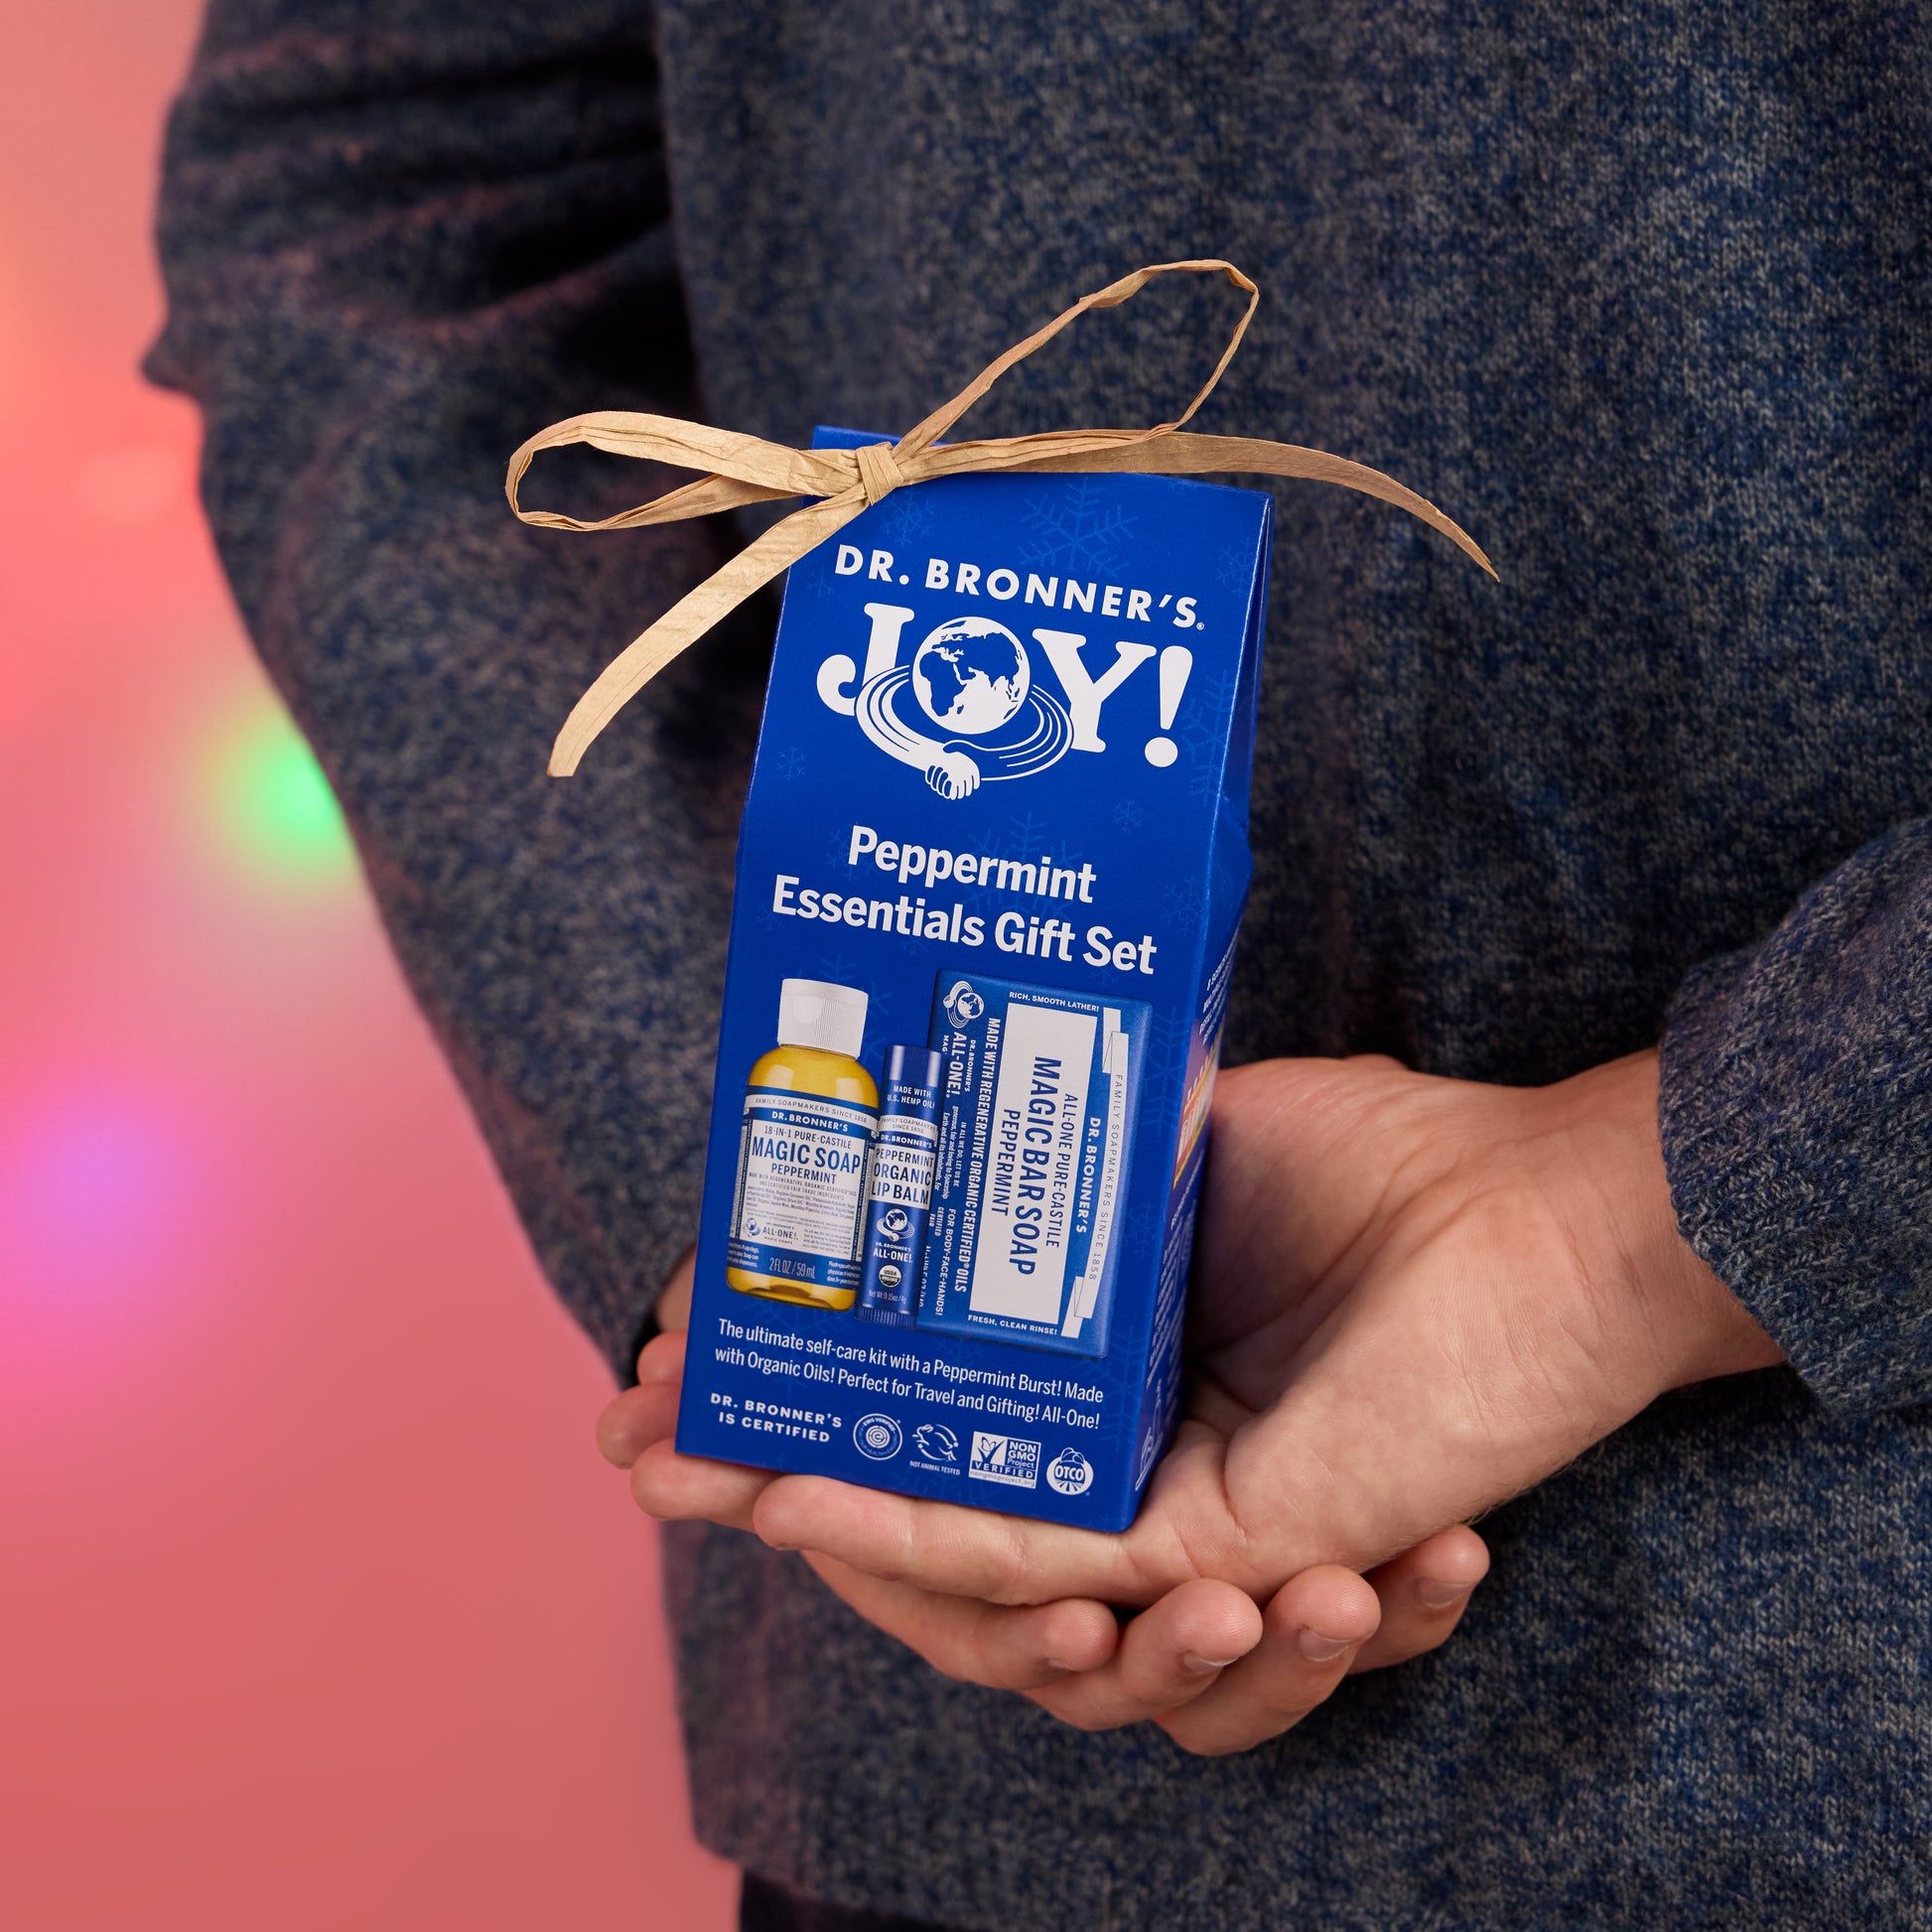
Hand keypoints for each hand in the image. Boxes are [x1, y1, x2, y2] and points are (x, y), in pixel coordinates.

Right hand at [607, 1050, 1778, 1748]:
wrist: (1548, 1209)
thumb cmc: (1388, 1170)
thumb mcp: (1181, 1146)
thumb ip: (1071, 1156)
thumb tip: (941, 1101)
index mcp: (1127, 1394)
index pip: (934, 1438)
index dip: (797, 1419)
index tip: (666, 1385)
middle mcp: (1144, 1476)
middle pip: (924, 1541)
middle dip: (768, 1497)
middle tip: (646, 1454)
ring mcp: (1179, 1525)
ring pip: (964, 1592)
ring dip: (826, 1530)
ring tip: (736, 1476)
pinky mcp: (1214, 1540)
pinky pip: (1032, 1570)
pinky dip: (904, 1540)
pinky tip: (800, 1497)